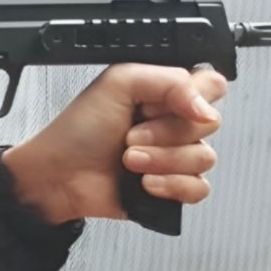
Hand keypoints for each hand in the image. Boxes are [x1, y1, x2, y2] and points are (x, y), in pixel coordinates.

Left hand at [2, 63, 228, 223]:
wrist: (57, 175)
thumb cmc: (77, 130)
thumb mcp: (118, 83)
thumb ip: (170, 81)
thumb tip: (206, 109)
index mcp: (166, 94)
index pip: (212, 86)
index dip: (197, 97)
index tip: (161, 106)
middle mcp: (174, 123)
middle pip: (211, 124)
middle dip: (166, 132)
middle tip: (131, 134)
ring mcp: (174, 157)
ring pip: (204, 158)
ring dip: (162, 160)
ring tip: (129, 159)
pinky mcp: (172, 187)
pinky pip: (199, 188)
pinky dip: (171, 185)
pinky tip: (144, 182)